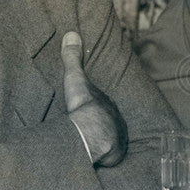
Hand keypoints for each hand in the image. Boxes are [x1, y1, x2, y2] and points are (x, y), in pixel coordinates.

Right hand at [61, 31, 127, 166]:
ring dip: (103, 139)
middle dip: (101, 122)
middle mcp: (117, 120)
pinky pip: (109, 153)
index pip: (103, 102)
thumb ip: (73, 58)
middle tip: (90, 125)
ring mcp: (118, 138)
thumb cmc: (84, 106)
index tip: (88, 106)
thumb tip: (71, 33)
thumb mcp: (75, 79)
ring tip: (92, 143)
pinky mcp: (114, 155)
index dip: (96, 104)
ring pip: (111, 137)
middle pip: (109, 119)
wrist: (93, 134)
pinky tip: (96, 156)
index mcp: (109, 104)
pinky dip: (103, 154)